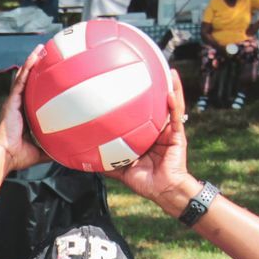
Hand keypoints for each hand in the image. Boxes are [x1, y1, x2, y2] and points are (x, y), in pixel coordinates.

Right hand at [0, 50, 49, 171]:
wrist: (6, 155)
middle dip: (36, 67)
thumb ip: (54, 148)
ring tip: (41, 49)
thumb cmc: (20, 155)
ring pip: (24, 77)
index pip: (33, 95)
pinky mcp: (12, 100)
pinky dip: (28, 67)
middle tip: (46, 54)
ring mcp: (15, 101)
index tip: (49, 74)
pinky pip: (21, 80)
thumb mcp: (42, 150)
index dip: (40, 83)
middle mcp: (19, 105)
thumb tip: (70, 152)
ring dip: (32, 62)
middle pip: (28, 81)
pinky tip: (34, 57)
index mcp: (25, 115)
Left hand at [115, 72, 192, 208]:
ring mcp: (169, 131)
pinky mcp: (177, 135)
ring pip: (171, 105)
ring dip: (171, 87)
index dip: (138, 98)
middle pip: (158, 104)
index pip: (142, 113)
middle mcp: (158, 129)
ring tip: (168, 70)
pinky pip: (176, 117)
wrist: (162, 191)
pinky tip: (170, 91)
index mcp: (146, 135)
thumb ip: (104, 162)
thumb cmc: (144, 181)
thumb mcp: (120, 169)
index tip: (127, 82)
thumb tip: (81, 160)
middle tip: (149, 67)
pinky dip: (174, 103)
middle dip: (156, 86)